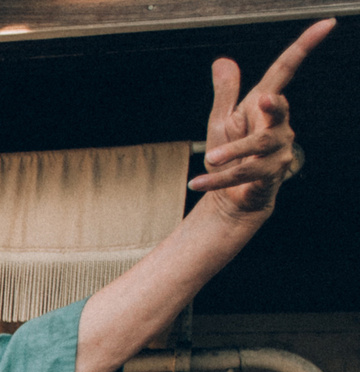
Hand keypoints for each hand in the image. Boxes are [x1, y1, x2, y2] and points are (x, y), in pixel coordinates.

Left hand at [191, 19, 331, 218]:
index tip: (326, 23)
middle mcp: (278, 124)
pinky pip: (244, 174)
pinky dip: (216, 179)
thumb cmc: (229, 154)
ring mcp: (279, 149)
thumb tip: (222, 61)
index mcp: (265, 105)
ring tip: (209, 158)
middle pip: (278, 108)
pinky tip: (196, 183)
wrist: (231, 195)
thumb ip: (225, 93)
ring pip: (258, 145)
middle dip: (273, 104)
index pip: (286, 70)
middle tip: (263, 99)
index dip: (305, 46)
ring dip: (231, 153)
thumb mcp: (223, 120)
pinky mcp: (270, 174)